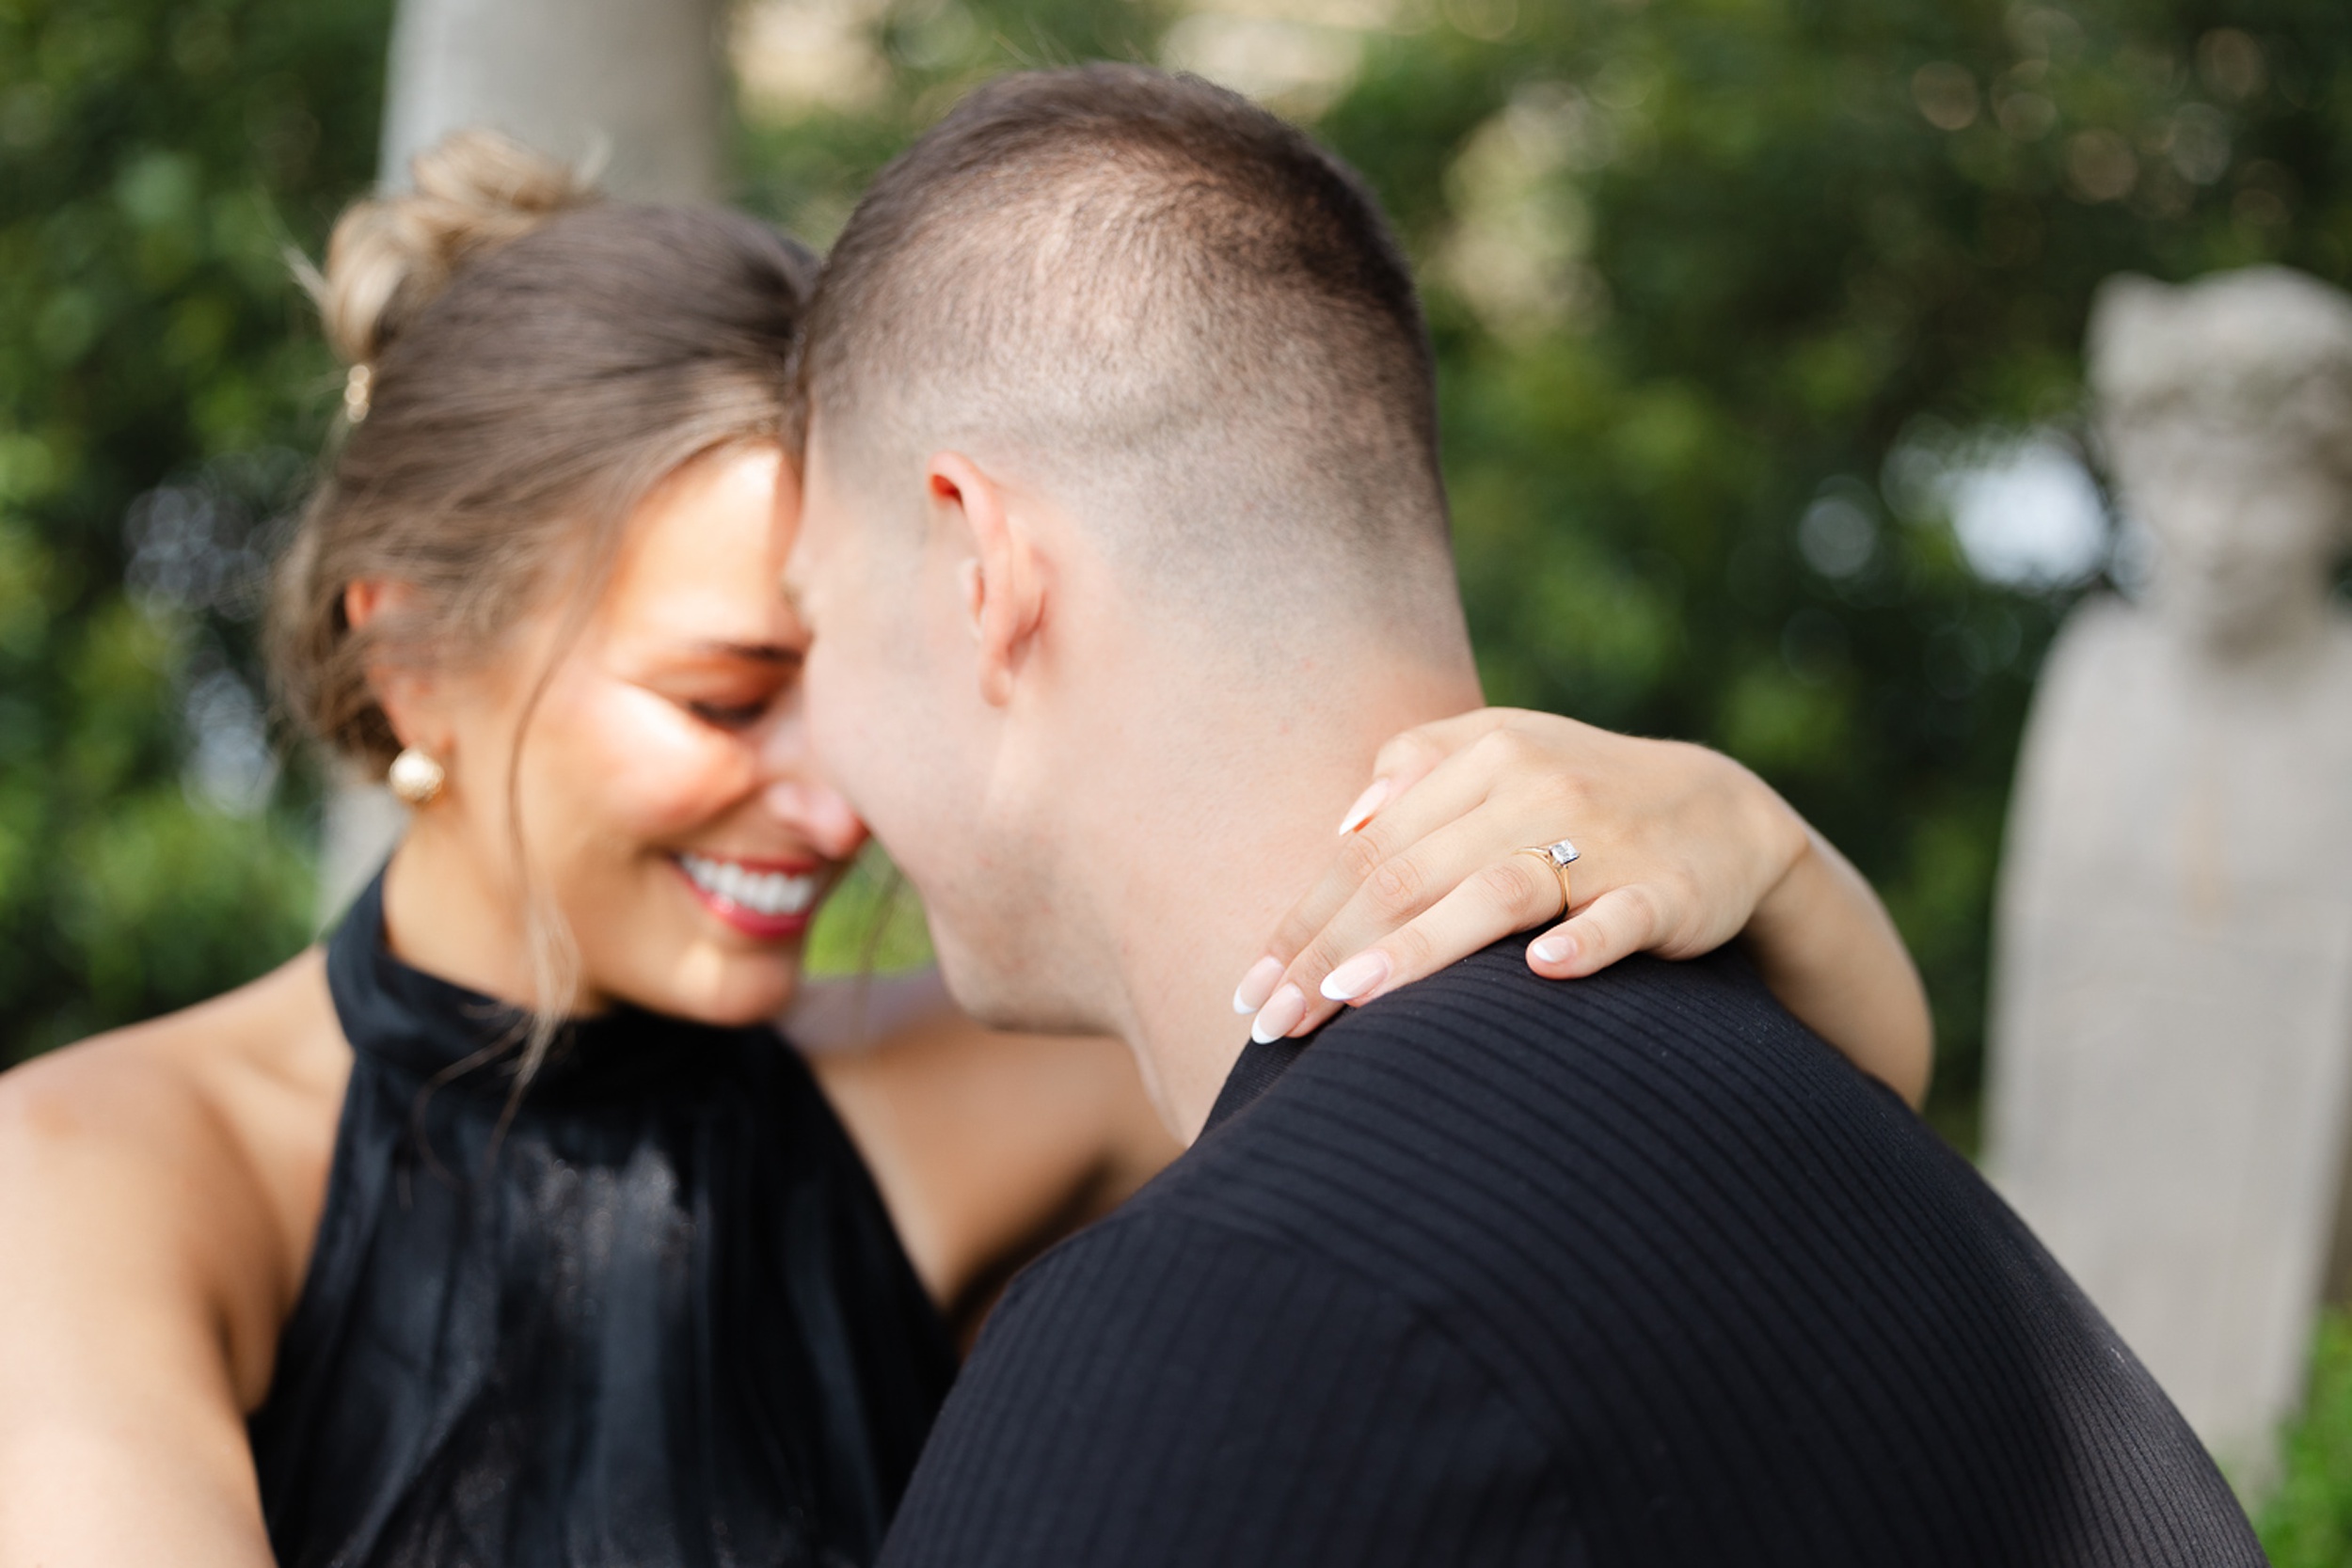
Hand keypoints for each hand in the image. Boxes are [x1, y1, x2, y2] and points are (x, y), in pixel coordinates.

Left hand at [1235, 708, 1807, 1040]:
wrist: (1725, 811)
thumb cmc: (1577, 796)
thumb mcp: (1498, 756)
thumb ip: (1416, 773)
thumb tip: (1341, 827)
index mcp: (1483, 758)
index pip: (1367, 850)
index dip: (1304, 920)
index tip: (1251, 991)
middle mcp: (1534, 790)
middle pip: (1410, 874)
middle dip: (1330, 950)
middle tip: (1273, 1023)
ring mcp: (1602, 841)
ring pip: (1496, 893)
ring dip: (1420, 947)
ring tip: (1352, 995)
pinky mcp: (1667, 890)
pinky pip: (1621, 916)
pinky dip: (1584, 942)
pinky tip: (1544, 972)